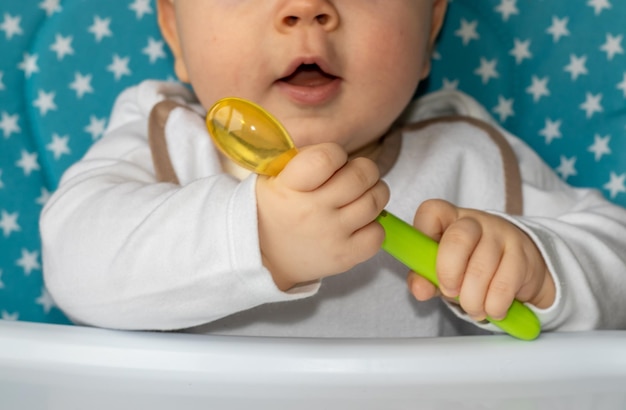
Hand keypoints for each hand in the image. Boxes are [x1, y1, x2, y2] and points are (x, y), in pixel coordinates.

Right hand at [256, 143, 388, 290]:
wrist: (264, 259)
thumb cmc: (273, 211)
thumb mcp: (272, 179)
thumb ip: (302, 160)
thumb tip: (338, 155)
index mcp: (289, 186)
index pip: (326, 157)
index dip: (336, 153)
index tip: (334, 160)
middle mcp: (311, 211)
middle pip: (360, 176)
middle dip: (364, 170)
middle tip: (356, 175)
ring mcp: (330, 235)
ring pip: (375, 201)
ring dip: (374, 193)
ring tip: (362, 196)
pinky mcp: (345, 256)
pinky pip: (377, 234)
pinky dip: (373, 226)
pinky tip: (359, 224)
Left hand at [408, 199, 554, 320]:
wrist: (520, 271)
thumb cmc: (470, 267)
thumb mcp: (443, 270)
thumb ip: (425, 278)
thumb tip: (419, 290)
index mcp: (449, 218)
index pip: (431, 212)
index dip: (423, 235)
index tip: (423, 264)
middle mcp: (475, 221)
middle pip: (458, 239)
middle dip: (449, 274)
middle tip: (450, 293)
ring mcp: (501, 234)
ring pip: (481, 268)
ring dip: (472, 300)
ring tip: (473, 308)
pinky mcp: (522, 254)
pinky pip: (503, 285)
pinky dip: (494, 305)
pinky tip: (492, 309)